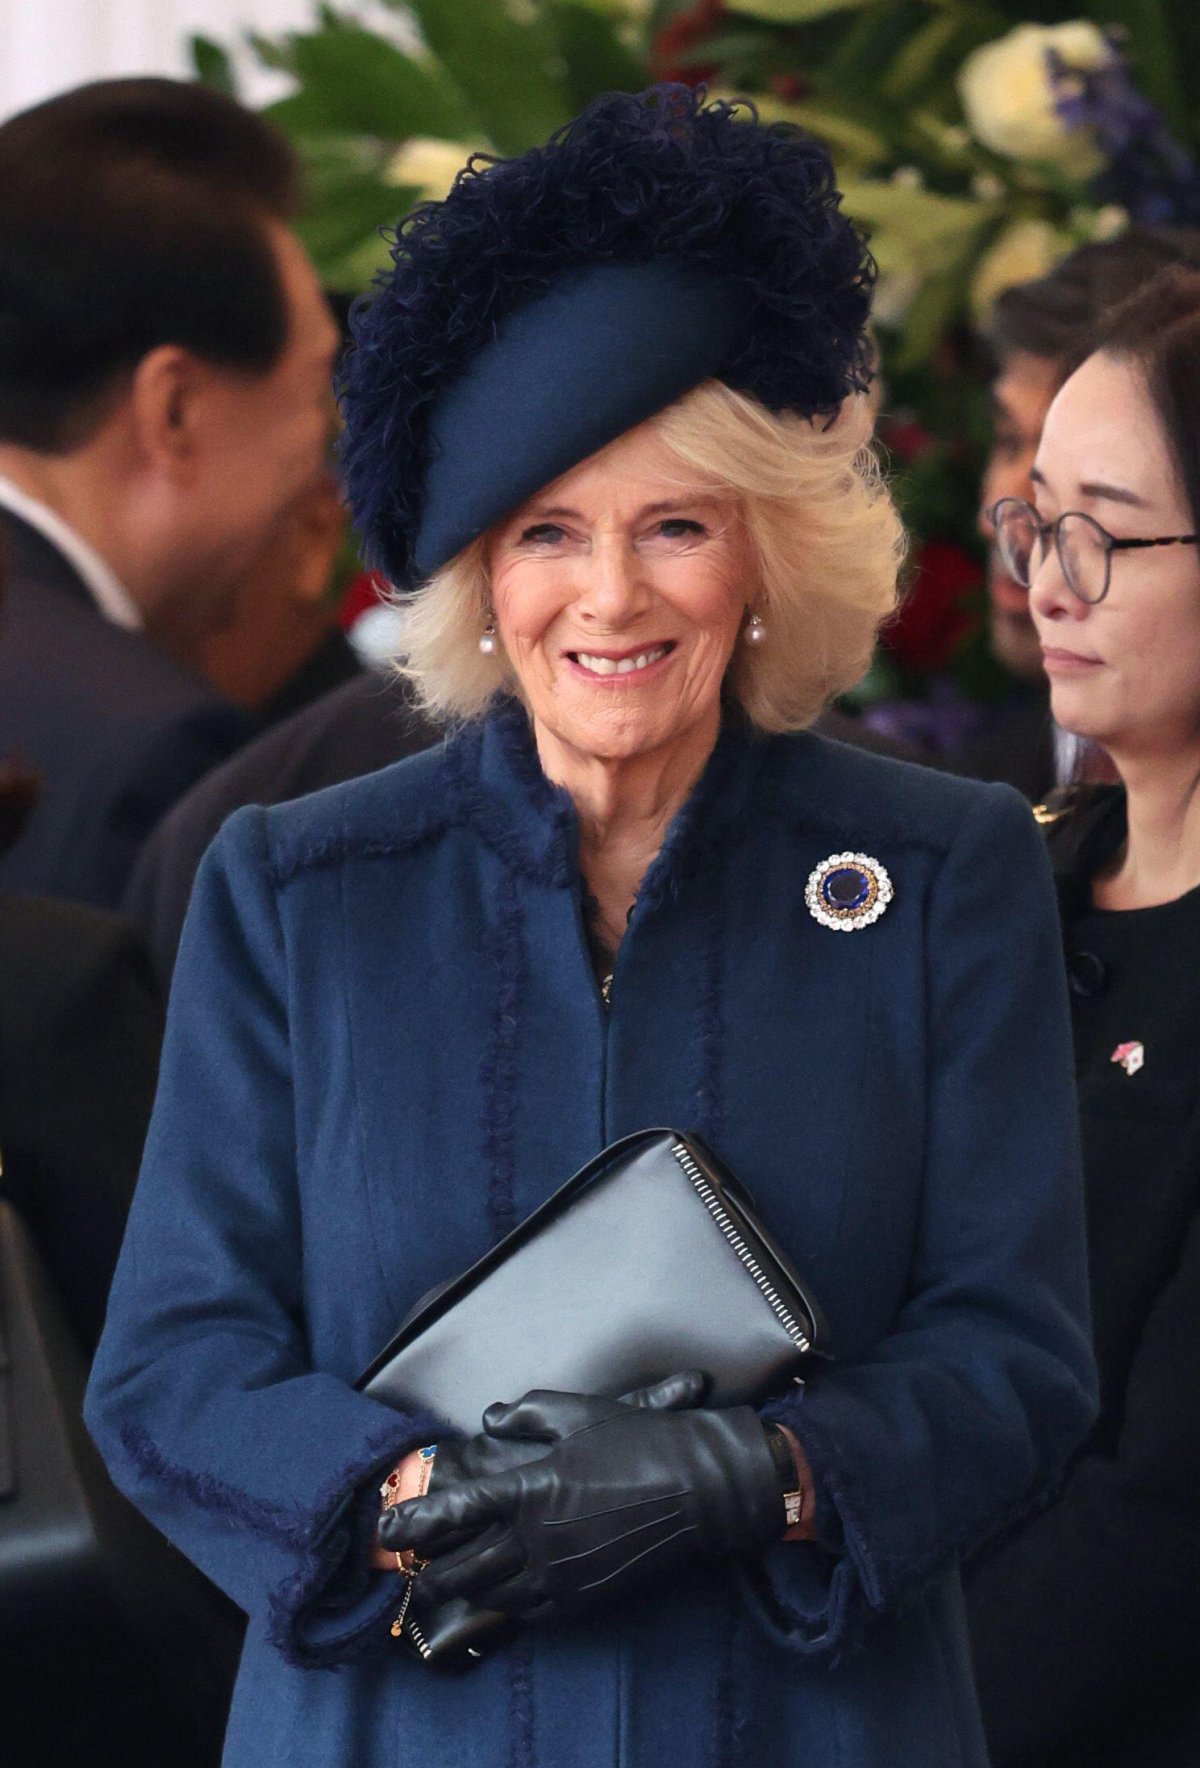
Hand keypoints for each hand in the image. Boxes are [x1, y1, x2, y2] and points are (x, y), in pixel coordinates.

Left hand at [370, 1372, 706, 1573]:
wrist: (703, 1490)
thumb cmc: (641, 1442)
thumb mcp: (581, 1413)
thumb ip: (528, 1413)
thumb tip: (491, 1416)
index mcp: (532, 1487)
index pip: (456, 1510)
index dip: (416, 1521)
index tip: (390, 1527)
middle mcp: (538, 1537)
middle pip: (464, 1566)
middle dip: (430, 1571)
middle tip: (412, 1568)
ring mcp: (561, 1573)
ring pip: (492, 1593)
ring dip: (463, 1589)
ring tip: (446, 1583)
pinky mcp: (583, 1598)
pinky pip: (529, 1610)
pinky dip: (504, 1604)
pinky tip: (498, 1595)